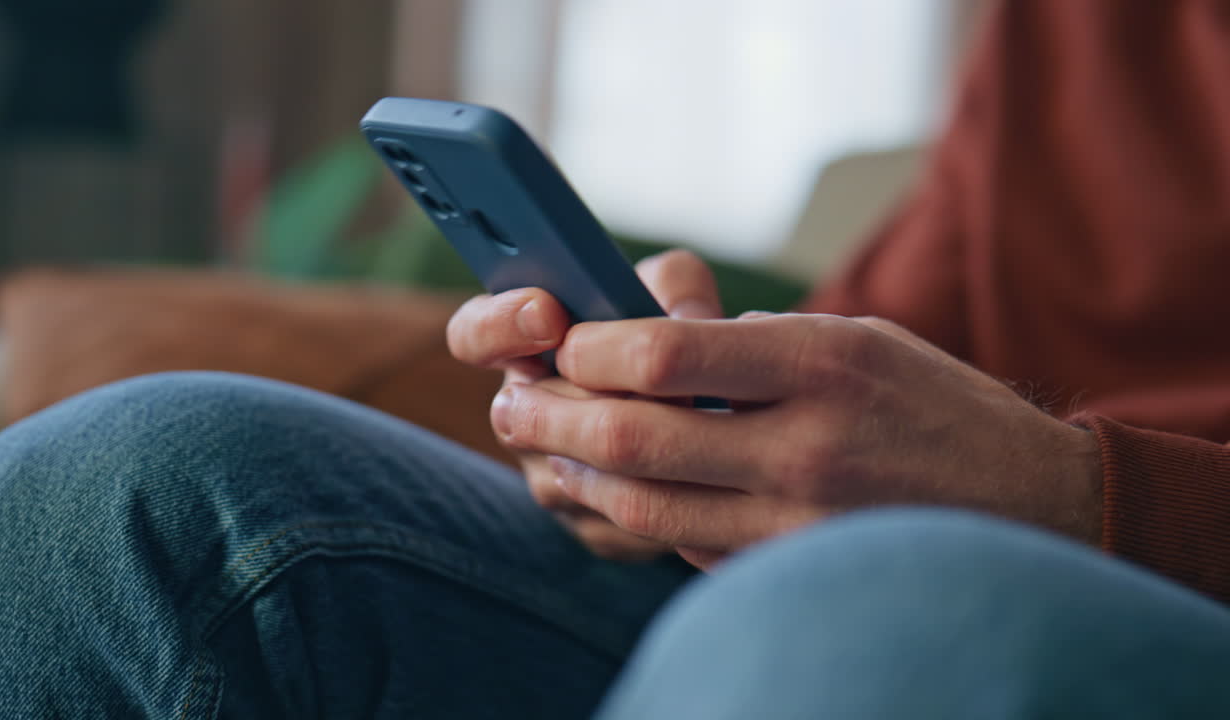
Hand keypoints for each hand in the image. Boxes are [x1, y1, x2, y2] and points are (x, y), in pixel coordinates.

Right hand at [447, 249, 723, 559]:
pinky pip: (615, 521)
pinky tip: (705, 471)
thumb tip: (681, 319)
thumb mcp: (679, 294)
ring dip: (633, 450)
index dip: (498, 325)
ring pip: (571, 475)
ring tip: (695, 422)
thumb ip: (672, 285)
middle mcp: (523, 415)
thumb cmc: (685, 336)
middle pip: (523, 417)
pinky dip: (663, 493)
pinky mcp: (593, 527)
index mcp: (524, 346)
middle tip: (649, 383)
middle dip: (590, 399)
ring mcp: (551, 478)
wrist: (720, 419)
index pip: (474, 335)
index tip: (548, 314)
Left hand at [489, 313, 1103, 569]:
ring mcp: (795, 521)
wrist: (1025, 504)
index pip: (667, 359)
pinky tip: (606, 484)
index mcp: (822, 364)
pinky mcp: (785, 568)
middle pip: (635, 438)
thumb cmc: (931, 405)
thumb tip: (641, 347)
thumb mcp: (855, 339)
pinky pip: (681, 540)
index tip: (566, 339)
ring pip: (643, 505)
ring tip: (538, 443)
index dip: (592, 348)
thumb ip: (750, 347)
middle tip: (512, 399)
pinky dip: (630, 511)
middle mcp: (805, 447)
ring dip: (574, 472)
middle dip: (554, 415)